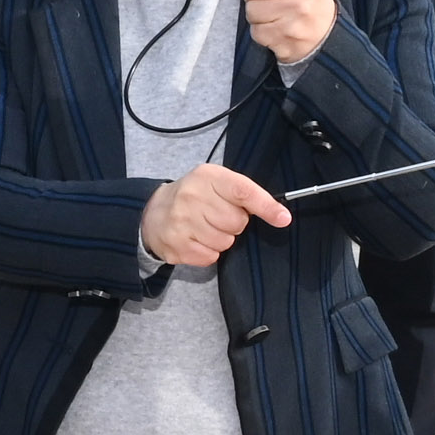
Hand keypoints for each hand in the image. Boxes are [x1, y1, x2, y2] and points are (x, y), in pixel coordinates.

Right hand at [139, 163, 287, 270]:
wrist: (151, 212)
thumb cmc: (193, 196)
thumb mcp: (215, 183)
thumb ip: (244, 194)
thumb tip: (279, 214)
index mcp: (207, 177)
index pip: (243, 192)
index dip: (266, 206)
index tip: (283, 218)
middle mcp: (192, 197)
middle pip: (237, 222)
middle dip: (234, 224)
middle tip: (217, 216)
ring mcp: (182, 222)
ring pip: (225, 242)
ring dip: (221, 239)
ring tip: (204, 228)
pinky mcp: (176, 245)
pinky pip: (211, 256)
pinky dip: (208, 252)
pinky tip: (196, 239)